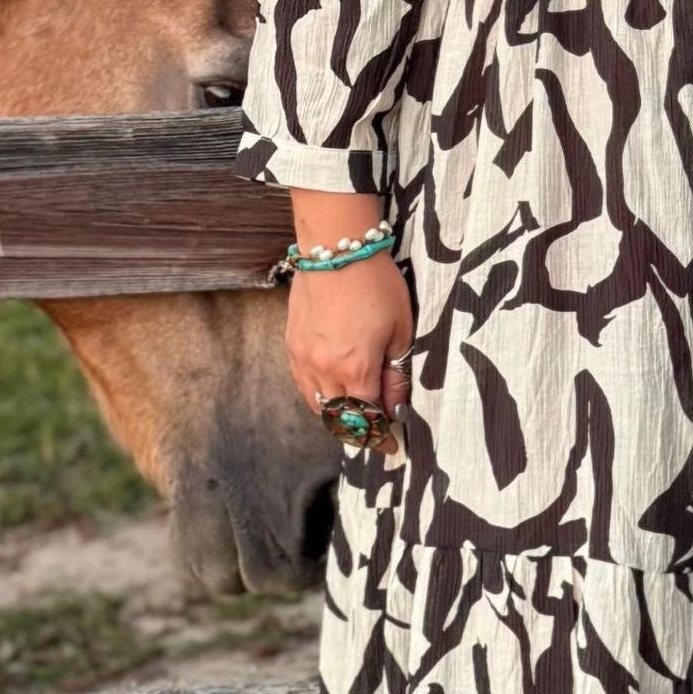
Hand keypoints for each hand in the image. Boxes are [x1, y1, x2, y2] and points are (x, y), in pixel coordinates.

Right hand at [283, 248, 411, 451]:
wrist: (335, 246)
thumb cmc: (376, 283)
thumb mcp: (400, 329)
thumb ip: (396, 373)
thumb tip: (396, 406)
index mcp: (356, 369)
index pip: (368, 420)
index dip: (381, 437)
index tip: (392, 446)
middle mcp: (324, 371)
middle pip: (341, 419)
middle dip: (360, 431)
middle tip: (376, 433)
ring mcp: (303, 359)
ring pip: (318, 405)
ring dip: (337, 417)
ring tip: (355, 416)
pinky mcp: (292, 344)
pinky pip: (304, 384)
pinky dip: (319, 396)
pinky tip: (332, 392)